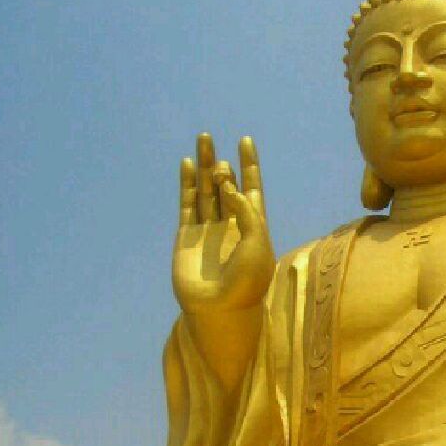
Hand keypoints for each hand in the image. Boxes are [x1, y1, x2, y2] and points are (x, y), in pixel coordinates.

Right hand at [172, 133, 274, 313]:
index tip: (245, 141)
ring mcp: (208, 229)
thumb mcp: (257, 242)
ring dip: (205, 164)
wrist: (220, 308)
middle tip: (222, 164)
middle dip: (225, 168)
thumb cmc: (247, 280)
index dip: (249, 165)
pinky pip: (187, 203)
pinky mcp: (187, 235)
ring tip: (205, 137)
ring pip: (206, 189)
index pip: (252, 188)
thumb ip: (246, 211)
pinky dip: (187, 183)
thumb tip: (228, 186)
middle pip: (227, 185)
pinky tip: (188, 163)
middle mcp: (230, 224)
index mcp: (253, 227)